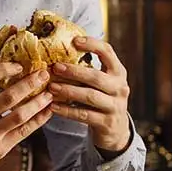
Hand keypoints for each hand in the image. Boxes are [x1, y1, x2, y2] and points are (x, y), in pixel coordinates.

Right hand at [0, 63, 54, 170]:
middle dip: (30, 83)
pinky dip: (38, 120)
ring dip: (38, 103)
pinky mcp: (0, 148)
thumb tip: (8, 70)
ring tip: (49, 94)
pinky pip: (23, 131)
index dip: (4, 69)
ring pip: (20, 115)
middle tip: (44, 74)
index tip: (19, 66)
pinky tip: (46, 112)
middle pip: (8, 96)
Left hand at [47, 36, 131, 153]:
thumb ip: (87, 70)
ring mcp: (115, 105)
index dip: (92, 44)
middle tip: (55, 67)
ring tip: (51, 87)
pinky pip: (84, 115)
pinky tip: (53, 107)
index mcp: (118, 72)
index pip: (108, 52)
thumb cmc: (101, 100)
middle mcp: (120, 87)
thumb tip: (57, 54)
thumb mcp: (101, 83)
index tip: (75, 40)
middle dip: (74, 71)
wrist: (116, 130)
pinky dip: (67, 111)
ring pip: (90, 96)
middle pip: (96, 76)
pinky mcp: (107, 122)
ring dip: (68, 90)